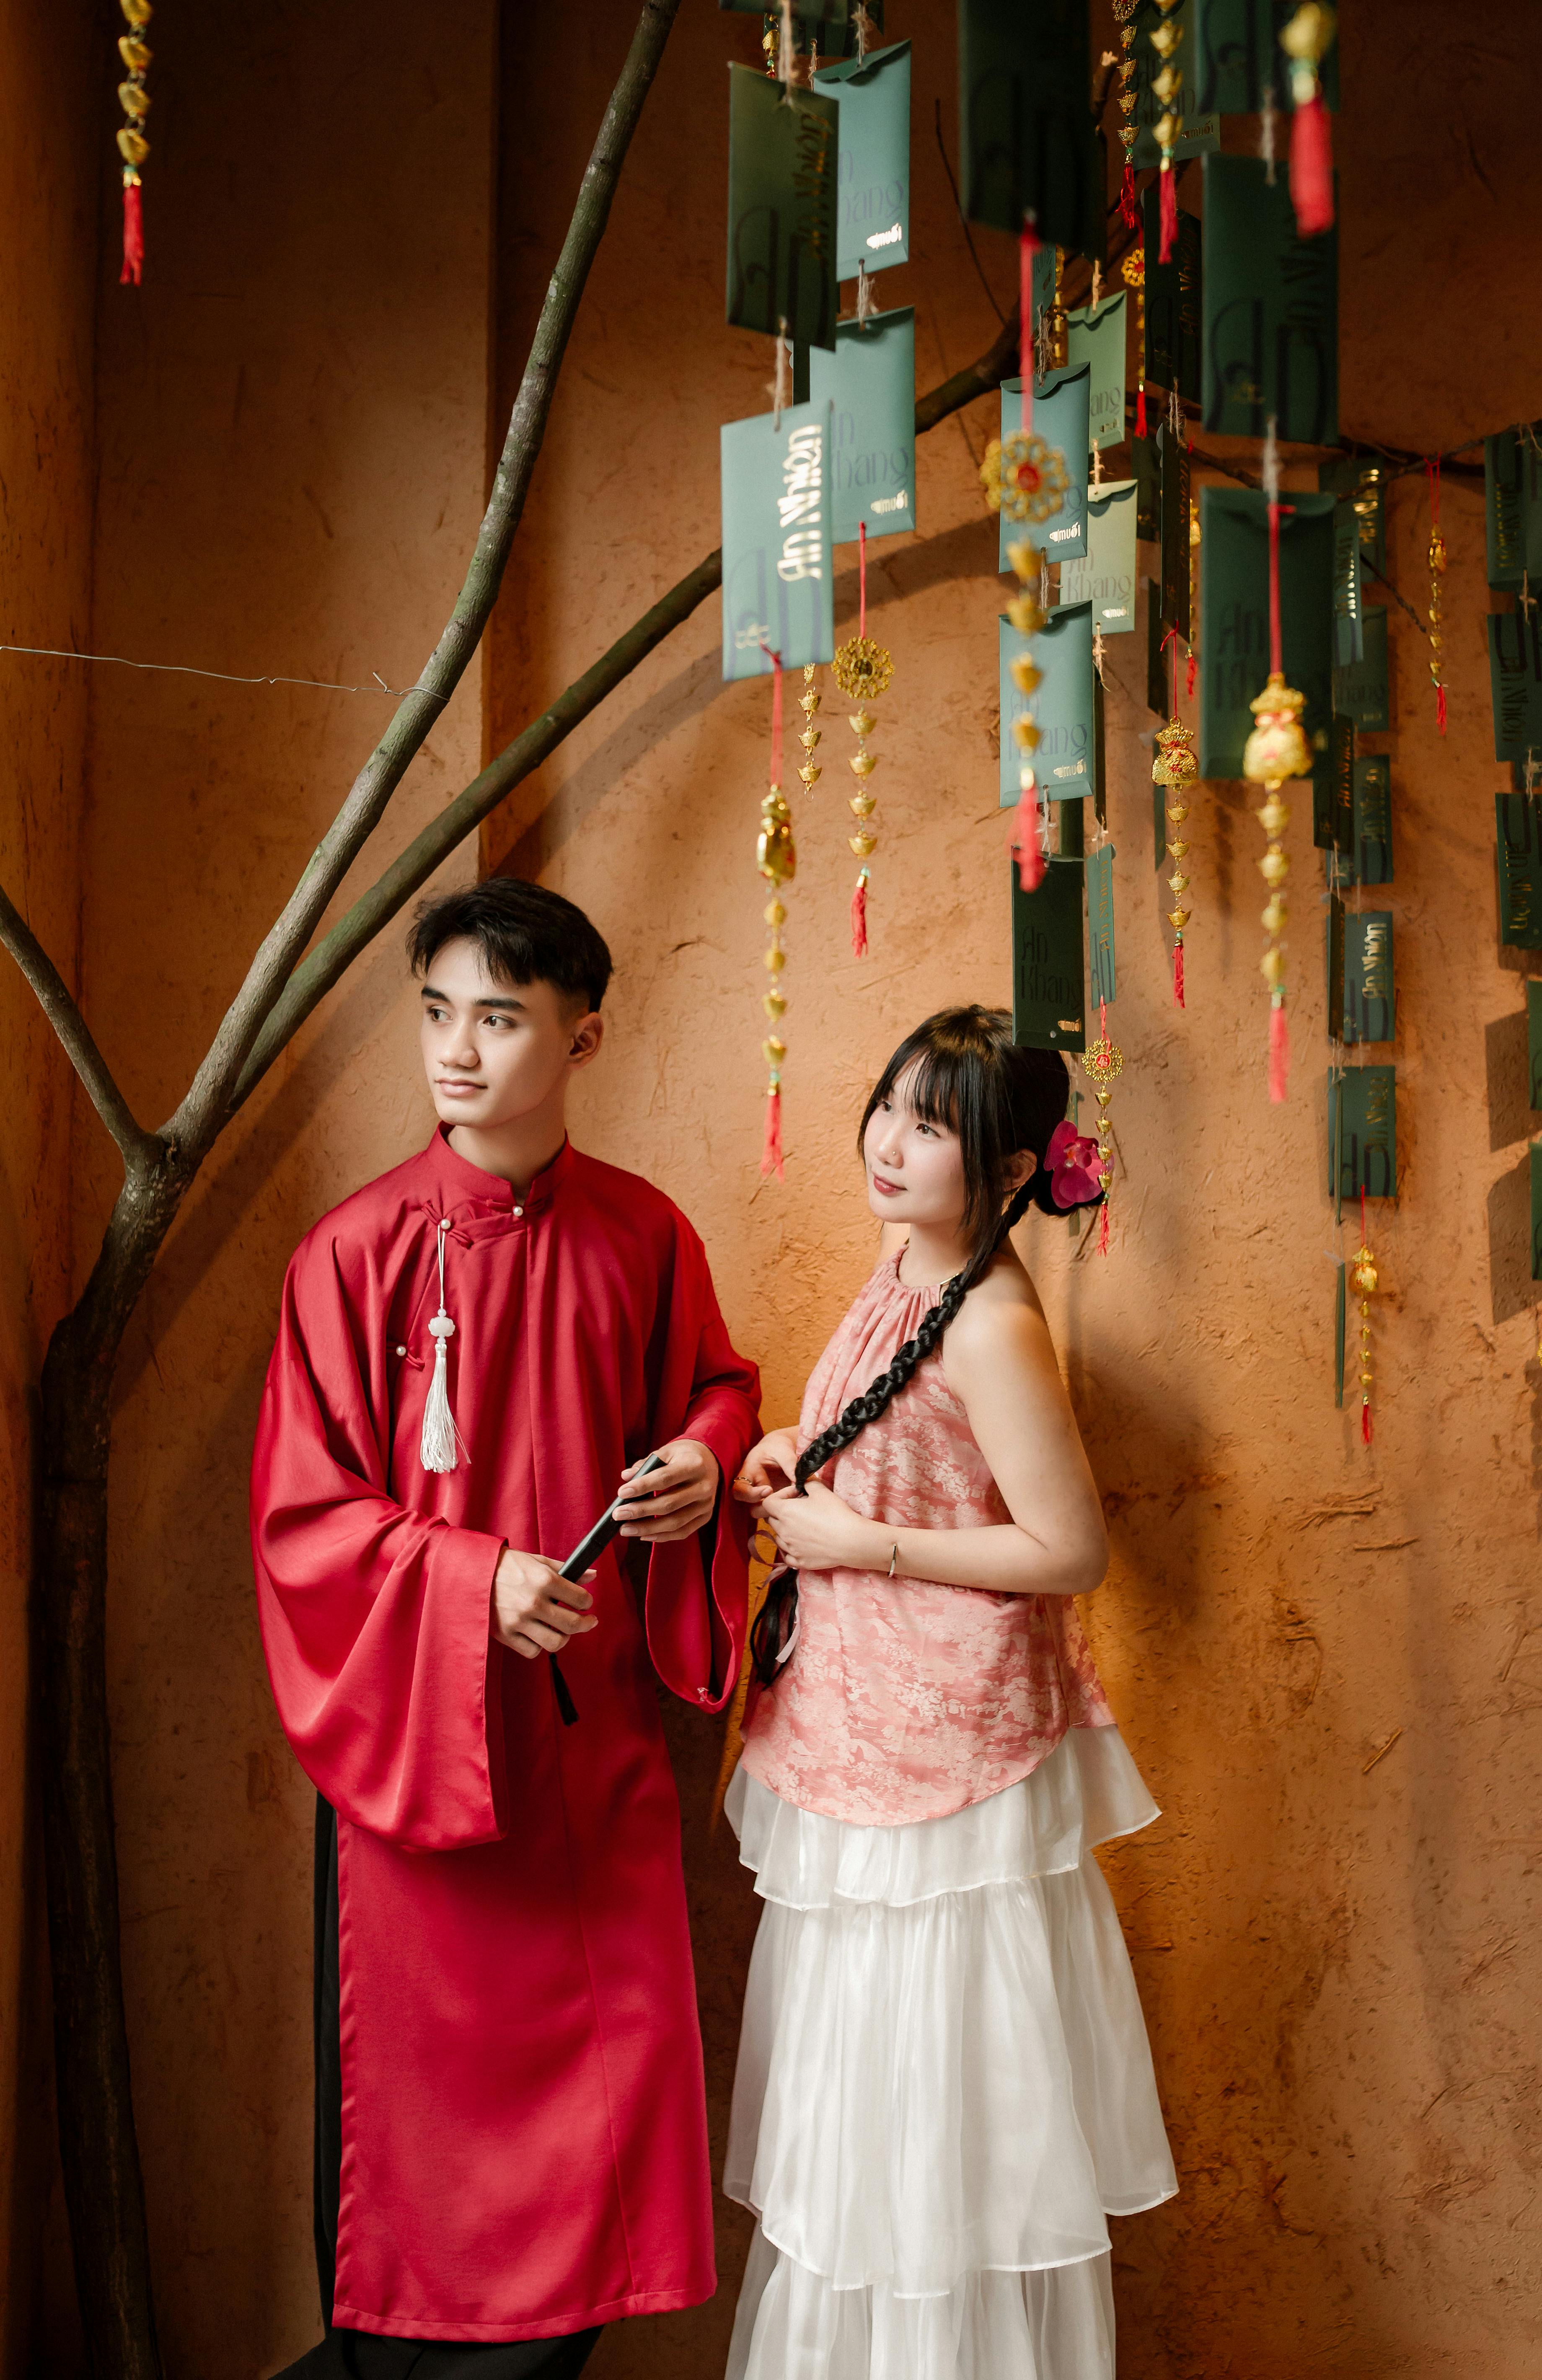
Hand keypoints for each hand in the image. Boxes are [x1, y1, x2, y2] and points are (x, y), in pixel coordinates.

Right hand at [492, 1549, 596, 1661]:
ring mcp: (519, 1620)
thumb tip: (592, 1575)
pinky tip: (538, 1634)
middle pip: (572, 1624)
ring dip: (563, 1638)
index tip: (585, 1603)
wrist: (472, 1572)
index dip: (587, 1602)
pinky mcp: (506, 1634)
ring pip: (555, 1642)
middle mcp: (533, 1601)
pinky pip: (532, 1650)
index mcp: (544, 1579)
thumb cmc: (507, 1565)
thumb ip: (566, 1570)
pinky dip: (539, 1645)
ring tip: (563, 1631)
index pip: (580, 1598)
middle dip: (585, 1624)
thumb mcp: (538, 1561)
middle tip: (587, 1621)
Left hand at [615, 1439, 719, 1541]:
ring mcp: (706, 1504)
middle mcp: (704, 1486)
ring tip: (626, 1529)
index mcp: (694, 1465)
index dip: (642, 1486)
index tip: (621, 1492)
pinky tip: (644, 1535)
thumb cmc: (683, 1455)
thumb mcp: (667, 1451)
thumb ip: (646, 1464)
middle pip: (669, 1504)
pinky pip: (683, 1532)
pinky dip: (662, 1536)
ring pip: (675, 1522)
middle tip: (618, 1515)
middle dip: (640, 1511)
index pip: (665, 1478)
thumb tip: (626, 1477)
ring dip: (648, 1528)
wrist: (711, 1460)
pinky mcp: (705, 1516)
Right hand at [732, 1429, 798, 1509]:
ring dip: (779, 1510)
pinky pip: (779, 1513)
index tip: (768, 1489)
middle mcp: (754, 1490)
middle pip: (751, 1508)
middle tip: (785, 1496)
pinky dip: (789, 1510)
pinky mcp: (776, 1502)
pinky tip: (801, 1498)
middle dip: (768, 1508)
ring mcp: (765, 1499)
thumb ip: (790, 1464)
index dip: (750, 1495)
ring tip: (797, 1495)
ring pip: (766, 1514)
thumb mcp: (782, 1450)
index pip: (739, 1490)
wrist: (782, 1450)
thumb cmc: (778, 1447)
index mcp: (749, 1474)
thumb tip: (799, 1481)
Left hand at [762, 1480, 882, 1573]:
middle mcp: (783, 1532)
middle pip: (772, 1520)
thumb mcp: (822, 1491)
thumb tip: (804, 1480)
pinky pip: (788, 1556)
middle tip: (800, 1509)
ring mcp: (791, 1548)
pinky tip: (803, 1544)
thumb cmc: (835, 1513)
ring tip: (802, 1527)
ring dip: (786, 1530)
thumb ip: (808, 1483)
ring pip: (778, 1538)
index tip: (796, 1494)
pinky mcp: (800, 1561)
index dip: (780, 1495)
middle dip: (782, 1512)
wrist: (850, 1540)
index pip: (768, 1502)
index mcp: (785, 1513)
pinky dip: (792, 1549)